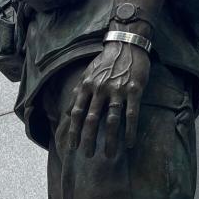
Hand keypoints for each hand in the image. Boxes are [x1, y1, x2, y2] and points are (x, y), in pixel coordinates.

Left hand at [67, 42, 150, 156]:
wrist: (127, 43)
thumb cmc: (106, 61)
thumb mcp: (87, 74)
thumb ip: (77, 93)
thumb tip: (64, 113)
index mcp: (87, 86)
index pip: (76, 113)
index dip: (73, 131)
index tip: (72, 147)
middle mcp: (100, 89)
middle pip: (92, 119)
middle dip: (88, 139)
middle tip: (87, 155)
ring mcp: (117, 90)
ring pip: (111, 119)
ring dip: (110, 139)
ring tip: (109, 155)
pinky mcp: (134, 90)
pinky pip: (131, 114)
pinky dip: (130, 130)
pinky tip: (129, 143)